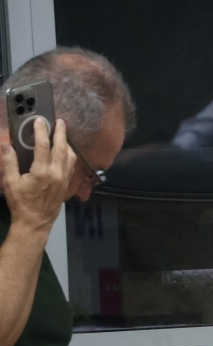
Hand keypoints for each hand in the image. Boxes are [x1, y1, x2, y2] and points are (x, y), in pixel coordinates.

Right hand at [1, 118, 75, 236]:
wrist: (35, 222)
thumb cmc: (21, 203)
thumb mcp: (11, 183)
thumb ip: (9, 163)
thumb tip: (7, 146)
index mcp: (42, 171)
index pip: (43, 146)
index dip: (41, 131)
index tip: (40, 121)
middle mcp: (57, 173)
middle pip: (62, 147)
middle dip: (61, 133)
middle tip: (60, 122)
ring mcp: (64, 178)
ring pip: (70, 156)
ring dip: (66, 143)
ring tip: (62, 134)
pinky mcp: (66, 184)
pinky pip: (71, 165)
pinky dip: (68, 155)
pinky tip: (64, 152)